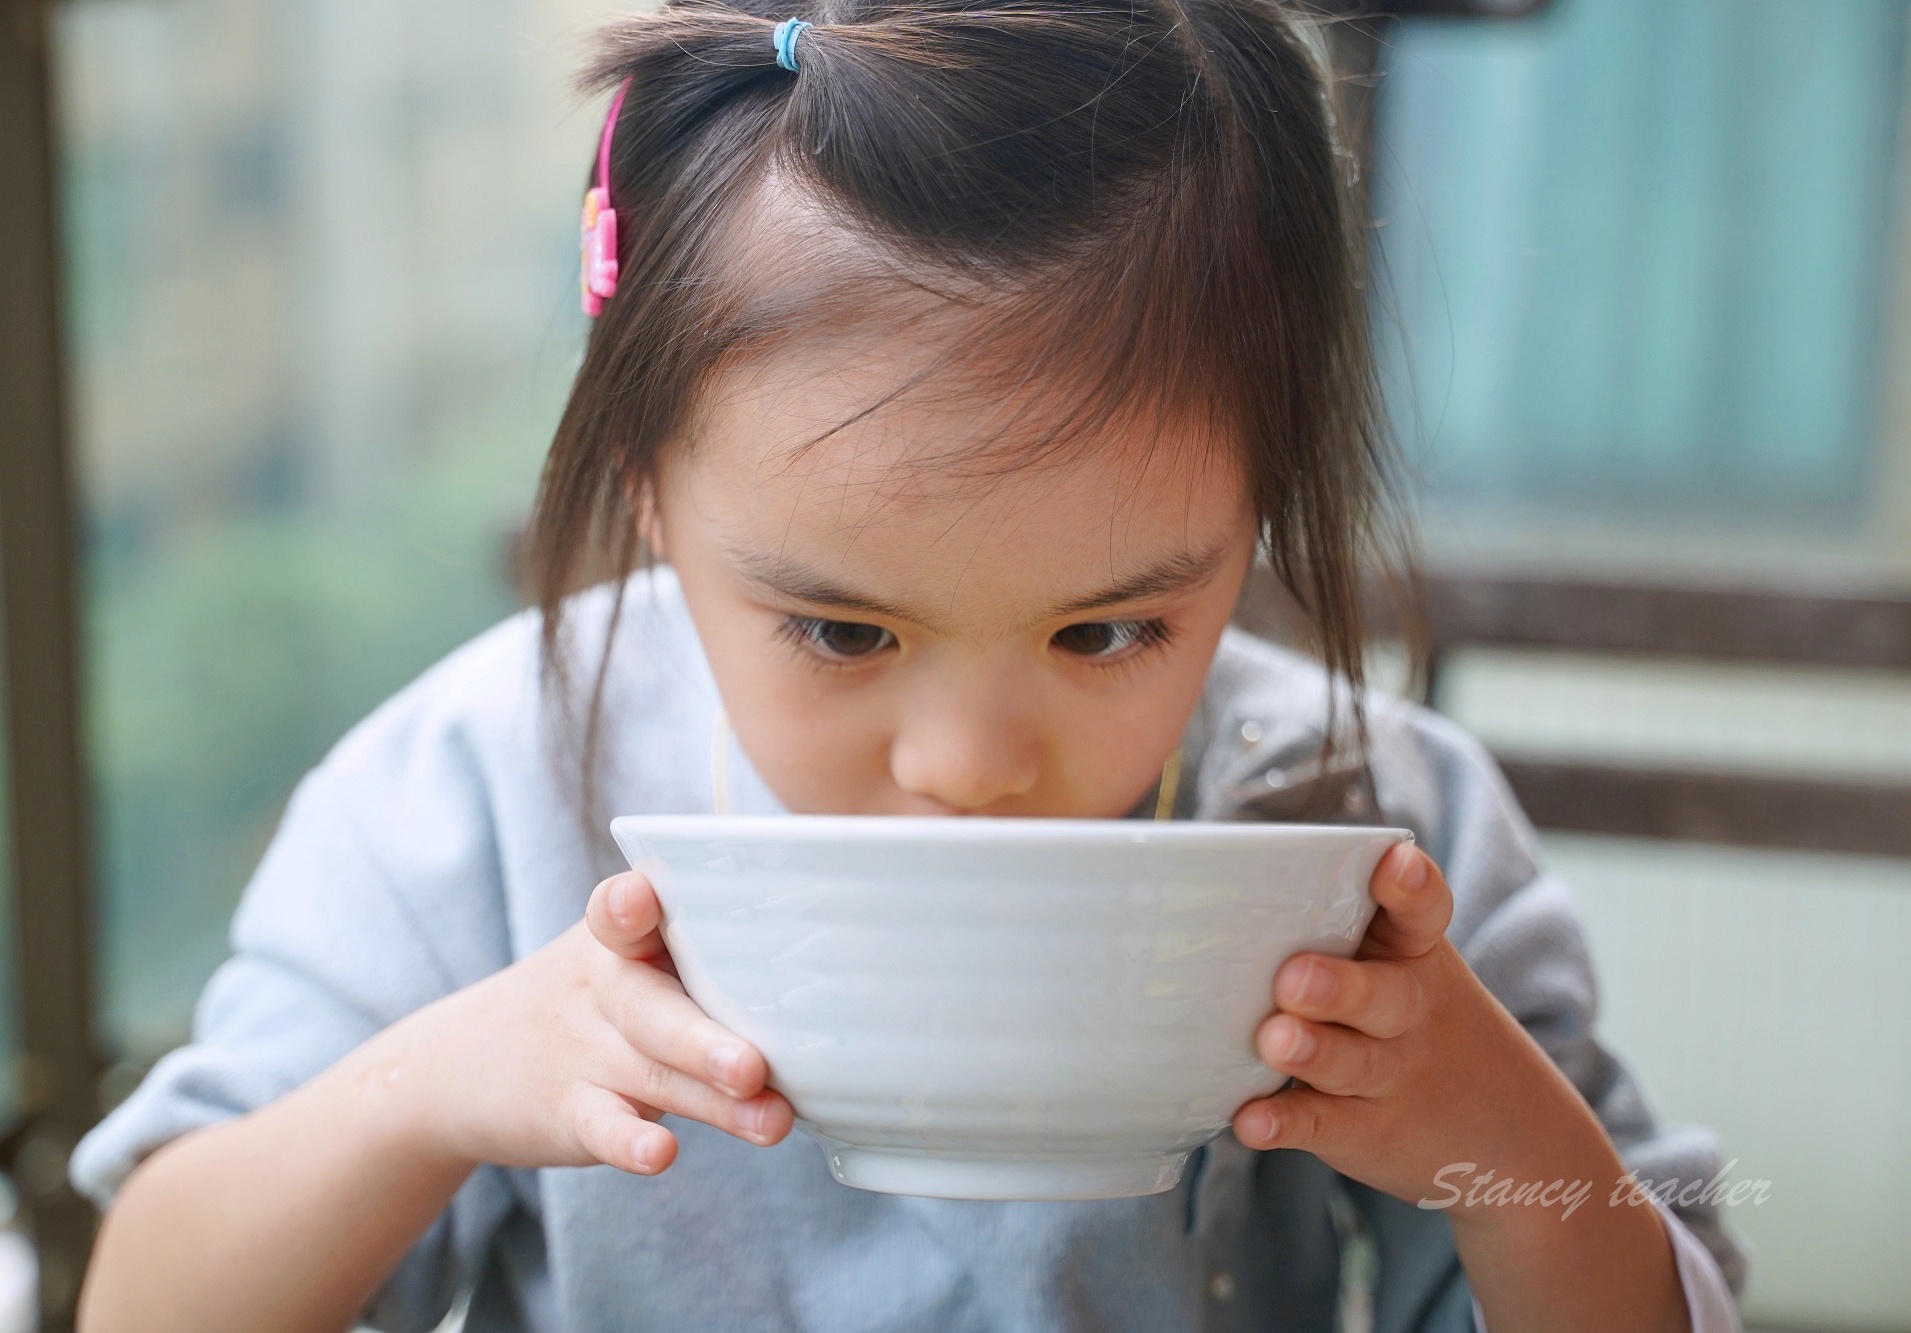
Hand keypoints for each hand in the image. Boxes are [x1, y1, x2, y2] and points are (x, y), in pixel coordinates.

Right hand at [375, 871, 793, 1176]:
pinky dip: (630, 1140)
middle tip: (755, 1065)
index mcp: (619, 936)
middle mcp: (600, 986)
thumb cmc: (593, 1002)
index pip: (621, 911)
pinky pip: (601, 1125)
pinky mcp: (565, 1109)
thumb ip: (708, 959)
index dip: (631, 904)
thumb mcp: (627, 962)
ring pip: (650, 1072)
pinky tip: (661, 1154)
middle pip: (655, 1008)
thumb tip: (839, 983)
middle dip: (707, 1039)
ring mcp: (581, 1051)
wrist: (462, 1065)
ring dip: (711, 1099)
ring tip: (771, 1121)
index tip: (641, 898)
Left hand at [1230, 844, 1687, 1331]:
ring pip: (1350, 1062)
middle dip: (1340, 986)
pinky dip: (1285, 1125)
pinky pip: (1321, 1125)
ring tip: (1275, 1041)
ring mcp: (1389, 1075)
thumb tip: (1230, 885)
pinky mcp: (1363, 1130)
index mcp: (1415, 954)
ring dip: (1311, 1052)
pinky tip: (1251, 1121)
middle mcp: (1408, 1011)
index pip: (1422, 913)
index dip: (1411, 888)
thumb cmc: (1415, 1018)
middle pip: (1382, 995)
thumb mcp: (1406, 965)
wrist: (1512, 1136)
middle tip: (1295, 978)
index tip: (1395, 864)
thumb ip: (1339, 926)